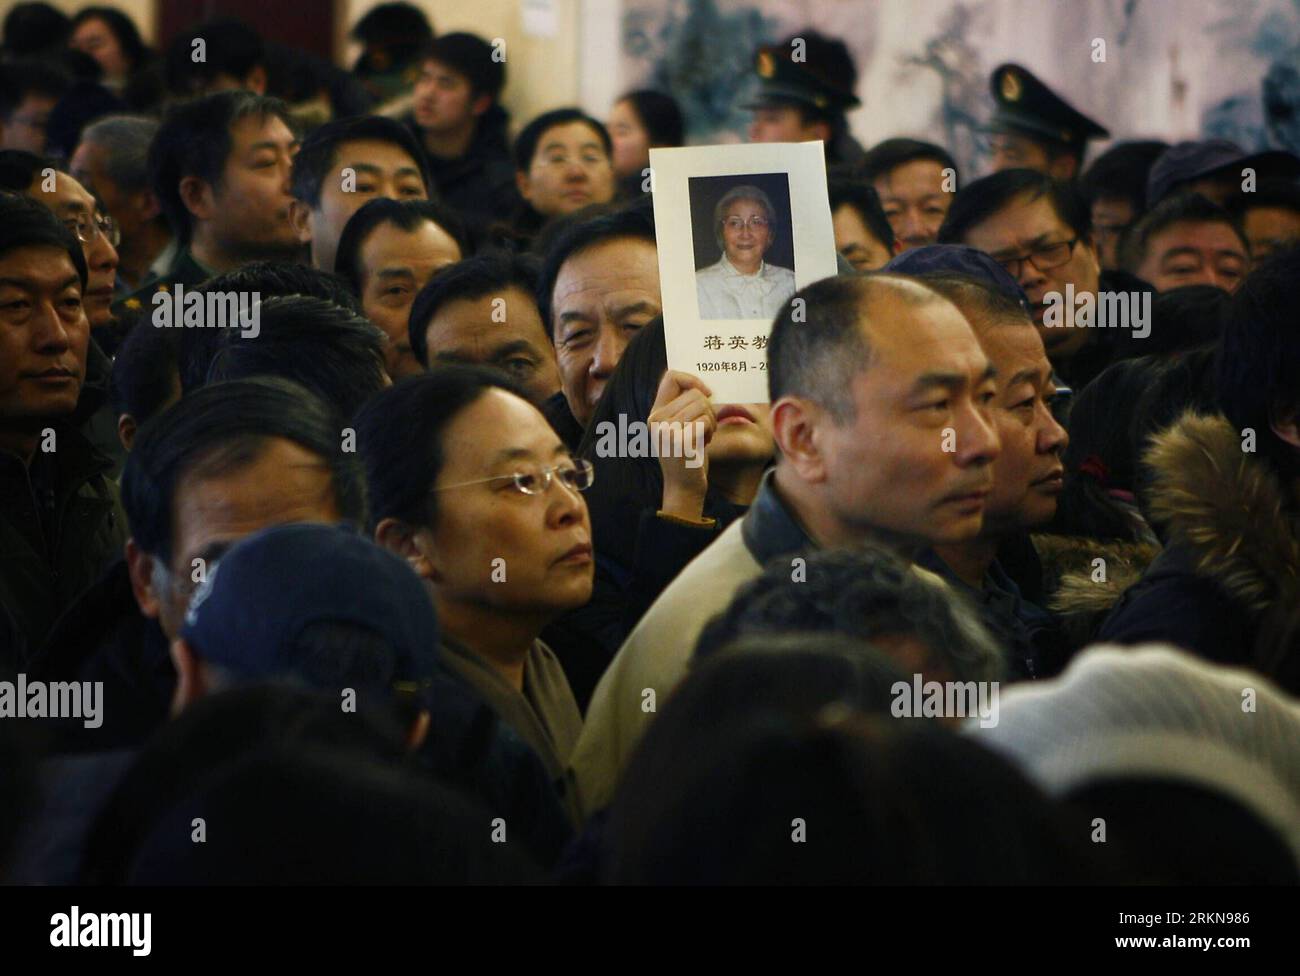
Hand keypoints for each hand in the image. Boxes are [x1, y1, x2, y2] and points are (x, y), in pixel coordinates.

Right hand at [648, 370, 715, 519]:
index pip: (671, 376)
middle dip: (708, 408)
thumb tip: (701, 384)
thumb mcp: (680, 427)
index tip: (706, 392)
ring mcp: (666, 430)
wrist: (684, 488)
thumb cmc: (688, 455)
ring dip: (711, 420)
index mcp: (655, 413)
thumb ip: (684, 406)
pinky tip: (704, 443)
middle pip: (694, 392)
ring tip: (704, 436)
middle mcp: (656, 419)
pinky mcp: (679, 440)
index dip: (692, 379)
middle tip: (704, 427)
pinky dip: (711, 430)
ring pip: (702, 405)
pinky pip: (705, 420)